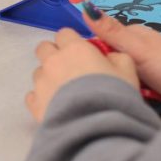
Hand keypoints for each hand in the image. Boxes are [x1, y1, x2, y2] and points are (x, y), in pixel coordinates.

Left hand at [25, 28, 139, 121]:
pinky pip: (32, 95)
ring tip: (65, 94)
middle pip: (44, 48)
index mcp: (75, 49)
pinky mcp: (34, 103)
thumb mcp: (127, 71)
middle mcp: (53, 61)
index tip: (82, 54)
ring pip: (38, 72)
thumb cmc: (114, 95)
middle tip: (70, 70)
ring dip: (48, 78)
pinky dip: (41, 99)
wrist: (96, 126)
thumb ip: (117, 57)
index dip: (73, 42)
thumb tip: (109, 56)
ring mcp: (40, 82)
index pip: (65, 33)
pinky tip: (55, 107)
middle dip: (54, 54)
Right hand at [82, 6, 160, 113]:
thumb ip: (112, 32)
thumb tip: (85, 7)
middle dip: (101, 72)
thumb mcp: (138, 49)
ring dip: (113, 85)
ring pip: (115, 76)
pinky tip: (115, 103)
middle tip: (90, 86)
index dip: (87, 52)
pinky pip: (126, 89)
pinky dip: (123, 95)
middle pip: (106, 60)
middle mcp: (134, 51)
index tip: (77, 67)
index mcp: (131, 36)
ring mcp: (141, 71)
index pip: (98, 40)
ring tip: (101, 97)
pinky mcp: (146, 90)